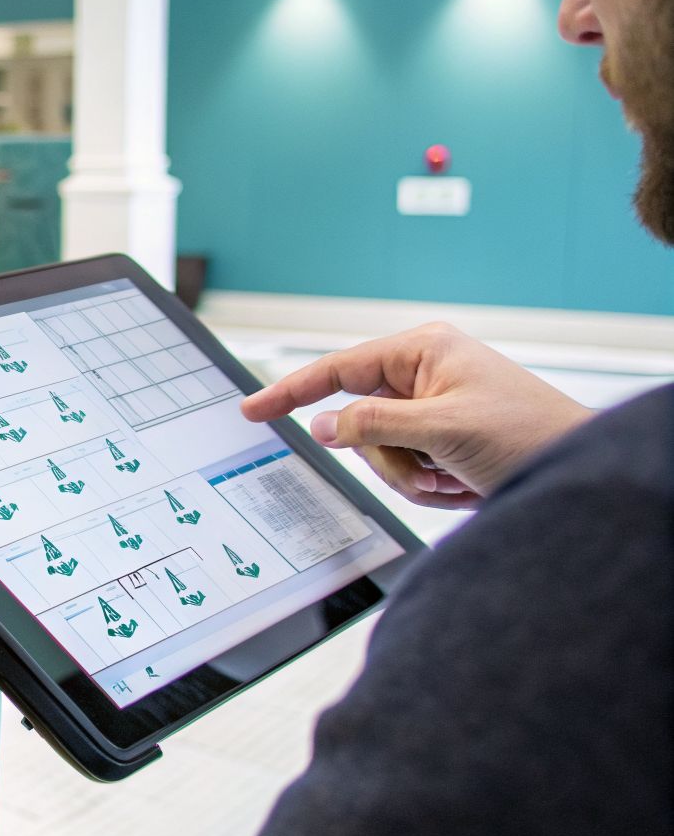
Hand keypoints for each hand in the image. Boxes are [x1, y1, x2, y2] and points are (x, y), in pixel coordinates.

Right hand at [239, 323, 592, 508]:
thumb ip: (374, 424)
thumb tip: (324, 426)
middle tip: (432, 466)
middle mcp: (424, 375)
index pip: (337, 369)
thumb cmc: (531, 436)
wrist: (582, 473)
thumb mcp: (443, 429)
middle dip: (392, 458)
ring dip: (415, 477)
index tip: (252, 408)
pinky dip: (431, 485)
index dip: (290, 391)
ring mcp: (432, 410)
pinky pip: (406, 470)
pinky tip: (466, 483)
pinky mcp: (442, 441)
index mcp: (423, 351)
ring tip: (458, 476)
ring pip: (381, 454)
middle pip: (359, 423)